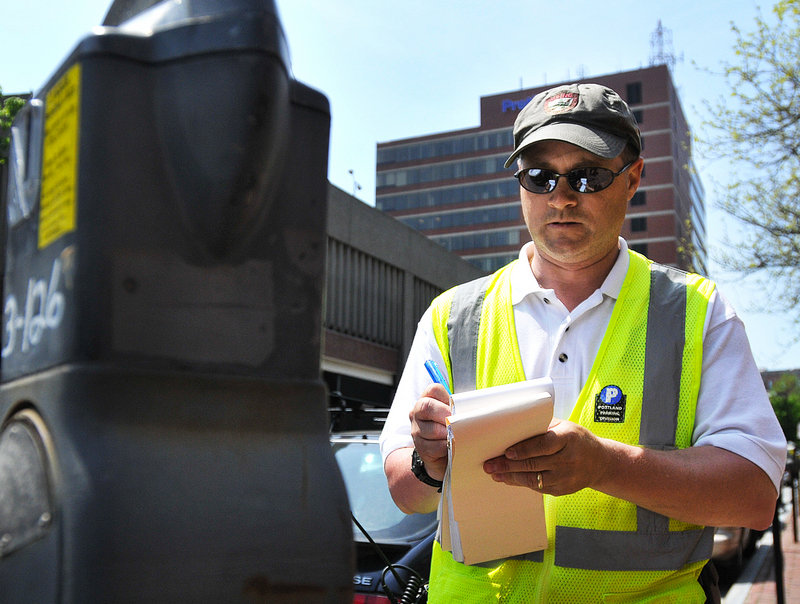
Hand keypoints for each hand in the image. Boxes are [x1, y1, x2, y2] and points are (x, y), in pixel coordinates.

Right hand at [409, 383, 450, 480]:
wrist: (442, 454)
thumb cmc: (450, 429)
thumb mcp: (453, 414)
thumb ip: (458, 407)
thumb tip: (477, 406)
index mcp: (427, 399)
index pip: (433, 390)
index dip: (445, 398)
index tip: (455, 409)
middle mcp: (417, 413)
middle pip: (426, 407)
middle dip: (445, 415)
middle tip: (456, 423)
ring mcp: (416, 430)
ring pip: (432, 429)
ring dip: (447, 434)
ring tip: (457, 436)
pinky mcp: (420, 447)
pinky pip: (434, 446)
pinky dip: (446, 447)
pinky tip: (452, 447)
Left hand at [483, 418, 607, 495]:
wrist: (600, 462)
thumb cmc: (576, 439)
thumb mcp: (564, 426)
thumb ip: (542, 426)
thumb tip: (512, 426)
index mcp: (569, 439)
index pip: (543, 445)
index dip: (524, 449)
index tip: (507, 452)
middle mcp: (569, 459)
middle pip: (534, 464)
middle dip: (508, 465)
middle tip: (490, 464)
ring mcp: (567, 477)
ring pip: (534, 479)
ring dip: (511, 477)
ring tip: (494, 473)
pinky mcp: (563, 490)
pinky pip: (538, 487)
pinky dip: (521, 483)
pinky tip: (508, 479)